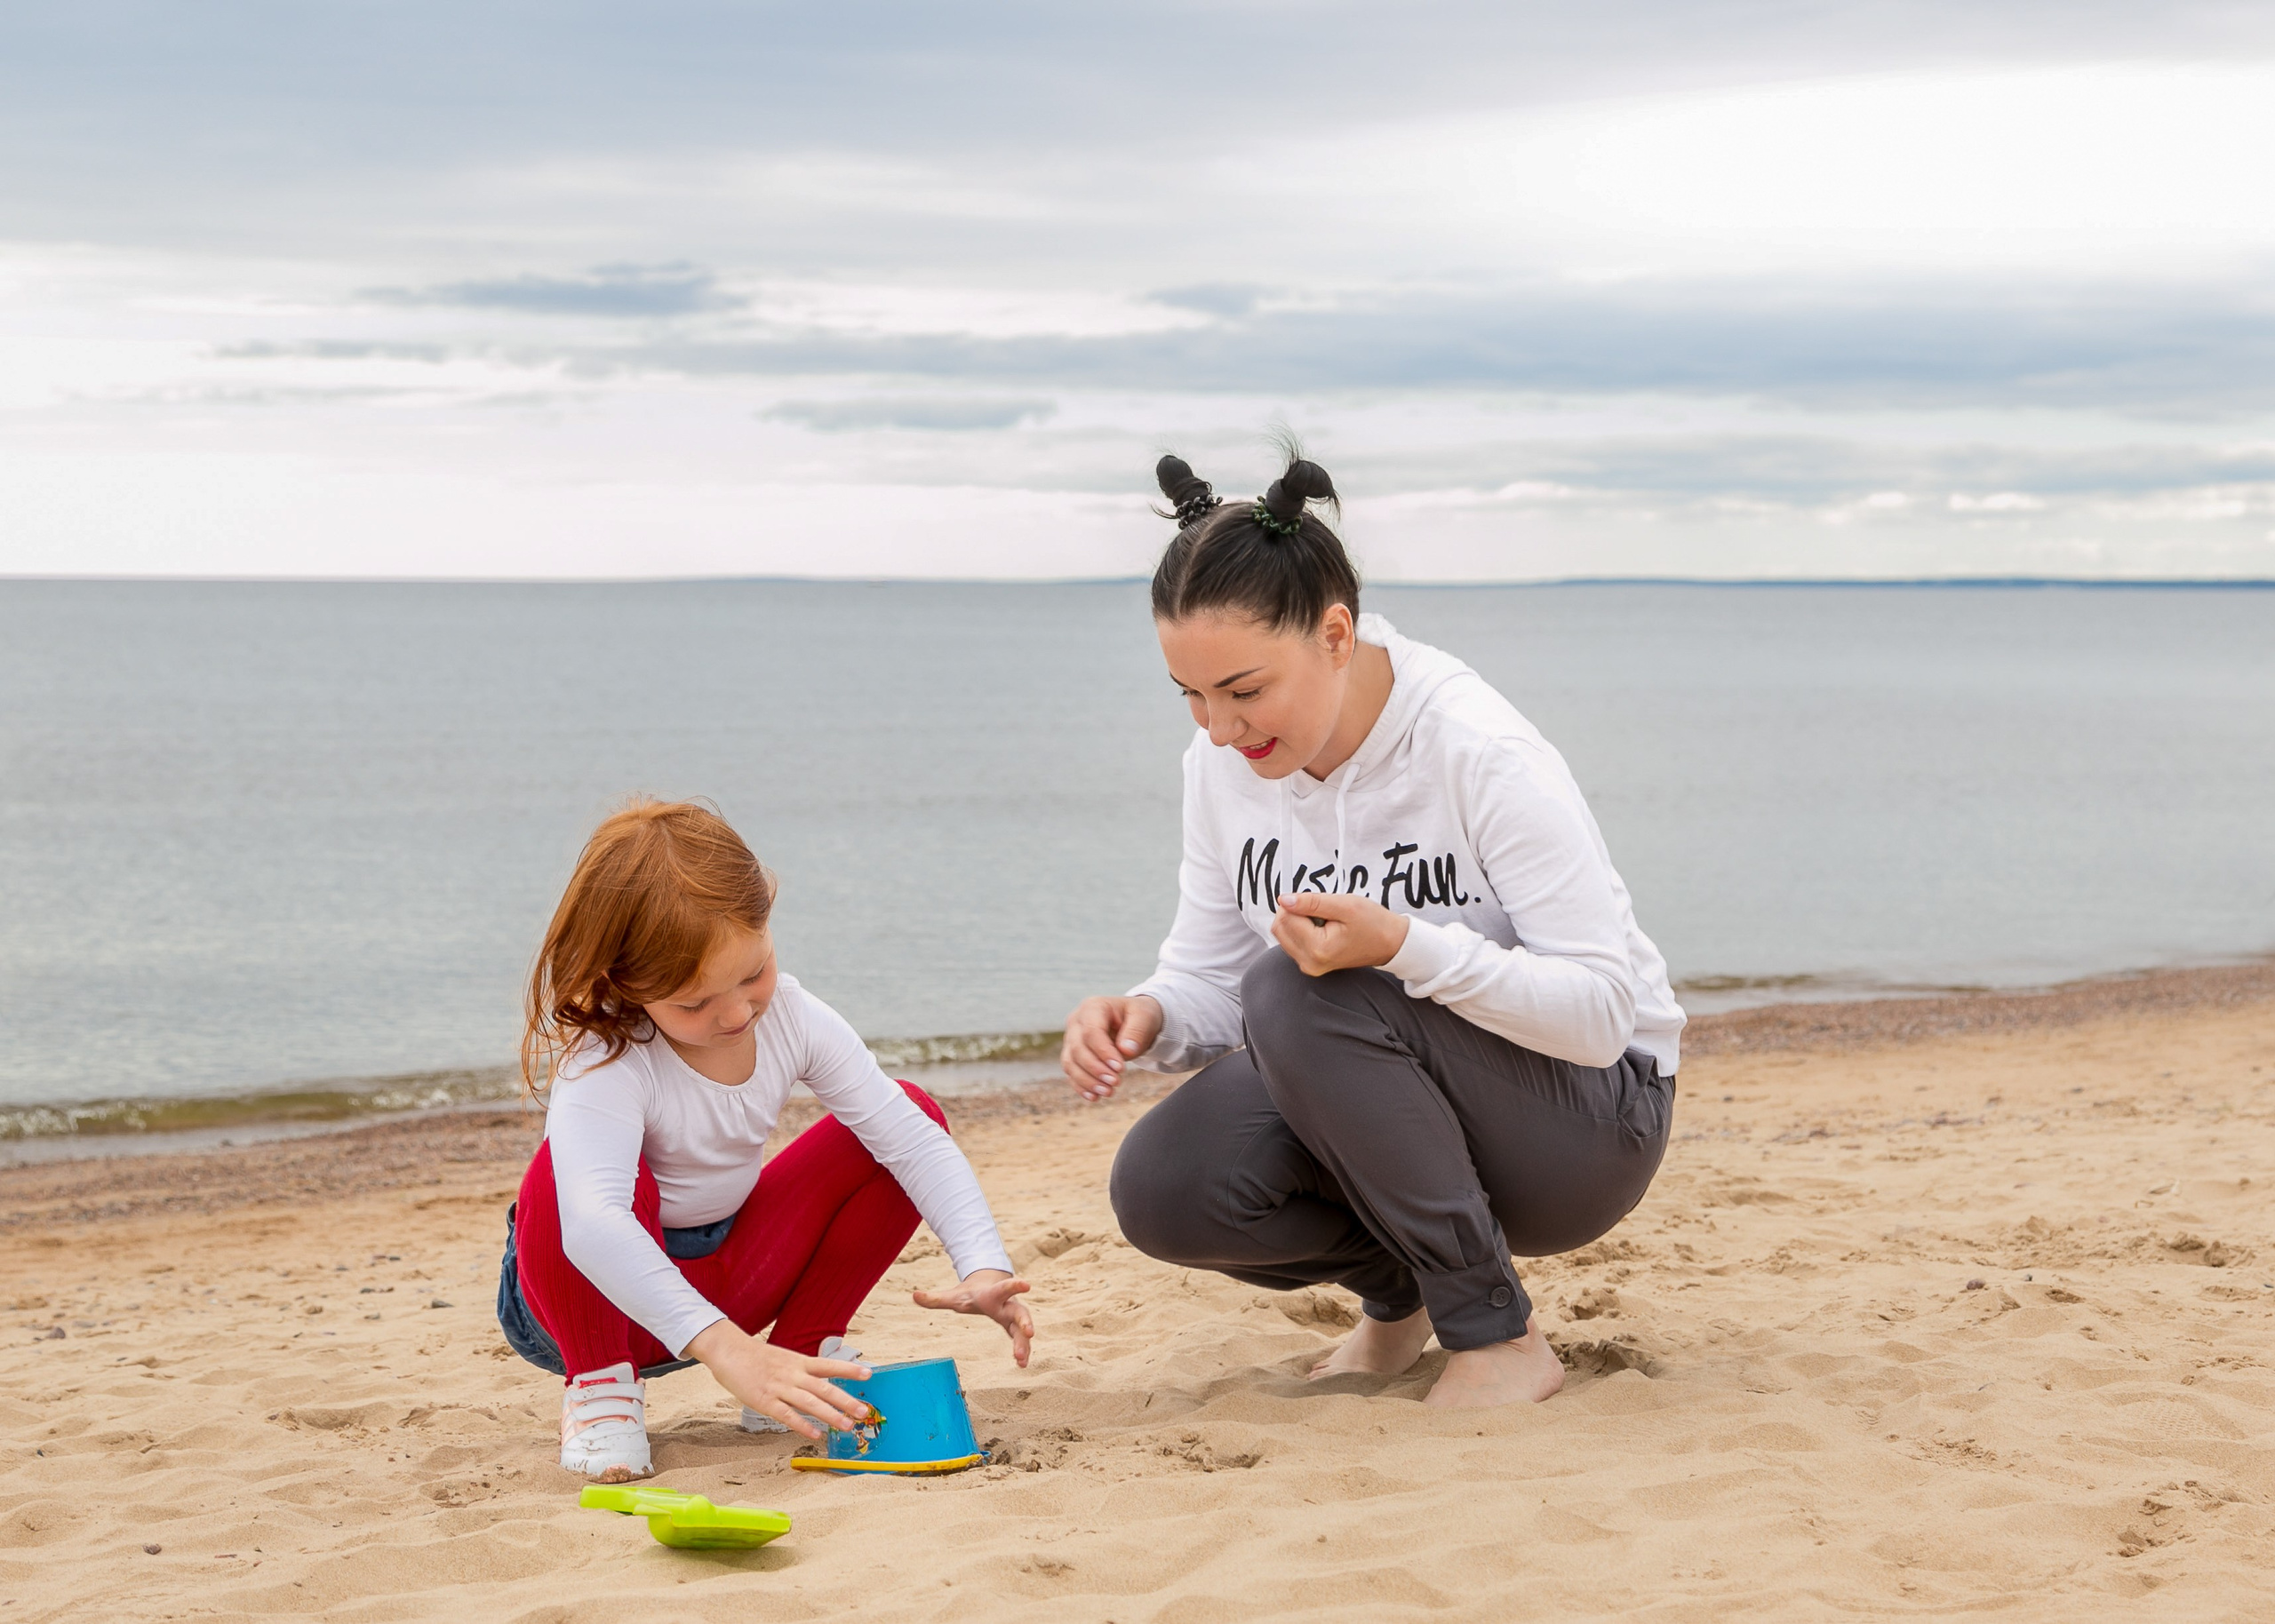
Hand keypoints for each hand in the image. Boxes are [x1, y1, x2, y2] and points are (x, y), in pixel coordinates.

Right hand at [684, 1319, 873, 1441]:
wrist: (729, 1351)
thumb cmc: (757, 1357)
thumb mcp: (784, 1357)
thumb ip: (801, 1370)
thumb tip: (821, 1382)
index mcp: (799, 1361)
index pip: (829, 1365)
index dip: (849, 1369)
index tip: (869, 1373)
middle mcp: (793, 1374)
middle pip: (824, 1388)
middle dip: (846, 1401)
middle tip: (864, 1411)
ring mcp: (779, 1388)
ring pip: (809, 1403)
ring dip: (830, 1416)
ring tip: (846, 1425)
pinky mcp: (764, 1401)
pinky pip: (786, 1415)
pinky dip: (802, 1425)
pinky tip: (815, 1435)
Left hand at [913, 1268, 1033, 1366]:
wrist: (991, 1286)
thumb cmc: (971, 1293)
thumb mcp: (953, 1296)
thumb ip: (935, 1298)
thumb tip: (913, 1295)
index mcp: (992, 1295)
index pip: (1004, 1289)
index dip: (1014, 1286)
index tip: (1027, 1284)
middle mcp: (1006, 1305)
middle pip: (1019, 1311)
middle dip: (1024, 1321)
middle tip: (1030, 1333)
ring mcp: (1012, 1316)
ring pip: (1022, 1329)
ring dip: (1024, 1343)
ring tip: (1022, 1360)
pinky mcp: (1014, 1328)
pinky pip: (1021, 1339)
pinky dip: (1023, 1350)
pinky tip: (1022, 1364)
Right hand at [1060, 994, 1162, 1100]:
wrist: (1134, 1021)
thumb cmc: (1139, 1016)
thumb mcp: (1144, 1017)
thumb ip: (1136, 1031)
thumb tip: (1126, 1050)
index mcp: (1093, 1007)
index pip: (1092, 1032)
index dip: (1104, 1052)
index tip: (1121, 1069)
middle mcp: (1076, 1022)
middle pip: (1078, 1049)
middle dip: (1096, 1069)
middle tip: (1116, 1082)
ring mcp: (1071, 1039)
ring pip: (1071, 1063)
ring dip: (1088, 1081)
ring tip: (1108, 1092)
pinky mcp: (1072, 1054)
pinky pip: (1071, 1072)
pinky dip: (1081, 1086)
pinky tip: (1095, 1097)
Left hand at [1271, 892, 1409, 974]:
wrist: (1389, 943)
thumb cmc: (1373, 924)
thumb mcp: (1344, 905)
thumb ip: (1311, 902)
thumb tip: (1284, 899)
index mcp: (1318, 949)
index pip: (1285, 918)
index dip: (1296, 902)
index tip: (1315, 899)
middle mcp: (1309, 963)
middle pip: (1280, 928)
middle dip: (1294, 912)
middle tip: (1321, 910)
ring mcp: (1308, 966)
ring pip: (1283, 934)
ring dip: (1298, 920)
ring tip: (1324, 920)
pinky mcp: (1309, 964)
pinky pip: (1292, 940)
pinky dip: (1302, 929)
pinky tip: (1322, 927)